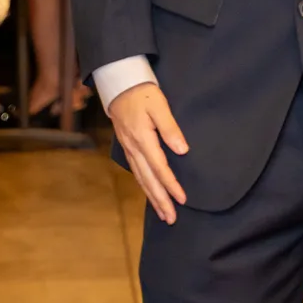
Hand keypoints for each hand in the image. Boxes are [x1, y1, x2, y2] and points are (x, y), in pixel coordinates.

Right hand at [108, 82, 187, 223]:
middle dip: (160, 200)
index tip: (182, 199)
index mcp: (143, 139)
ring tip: (163, 213)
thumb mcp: (159, 105)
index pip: (160, 168)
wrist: (120, 84)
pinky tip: (150, 192)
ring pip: (141, 179)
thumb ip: (170, 128)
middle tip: (171, 218)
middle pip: (148, 180)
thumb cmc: (142, 92)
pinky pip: (136, 172)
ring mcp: (129, 149)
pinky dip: (144, 186)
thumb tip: (182, 151)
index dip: (171, 185)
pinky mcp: (127, 147)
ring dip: (152, 197)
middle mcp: (134, 148)